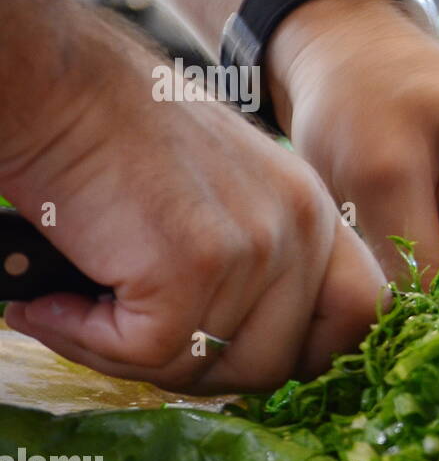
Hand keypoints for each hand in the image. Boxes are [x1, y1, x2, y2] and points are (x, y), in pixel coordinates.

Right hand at [0, 4, 384, 393]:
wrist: (61, 87)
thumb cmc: (124, 142)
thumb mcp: (227, 193)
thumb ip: (259, 261)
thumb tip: (243, 355)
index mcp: (315, 213)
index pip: (361, 313)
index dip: (309, 355)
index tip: (240, 355)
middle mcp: (300, 228)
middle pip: (278, 363)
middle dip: (201, 372)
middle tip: (137, 341)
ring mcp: (252, 249)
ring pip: (206, 368)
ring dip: (134, 356)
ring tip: (85, 310)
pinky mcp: (191, 268)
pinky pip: (147, 354)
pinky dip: (89, 340)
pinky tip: (55, 304)